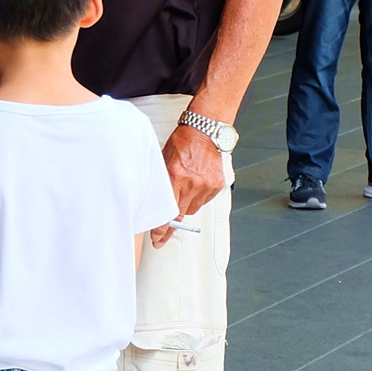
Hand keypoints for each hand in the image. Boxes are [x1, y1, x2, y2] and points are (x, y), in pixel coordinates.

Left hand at [152, 123, 225, 245]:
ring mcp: (206, 185)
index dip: (162, 228)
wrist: (204, 132)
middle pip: (180, 214)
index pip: (167, 211)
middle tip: (163, 233)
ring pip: (192, 209)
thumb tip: (154, 204)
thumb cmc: (181, 144)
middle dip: (171, 223)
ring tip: (182, 191)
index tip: (157, 238)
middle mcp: (192, 183)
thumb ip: (161, 184)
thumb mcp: (163, 162)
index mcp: (175, 177)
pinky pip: (203, 201)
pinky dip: (197, 197)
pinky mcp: (217, 184)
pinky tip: (193, 185)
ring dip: (185, 206)